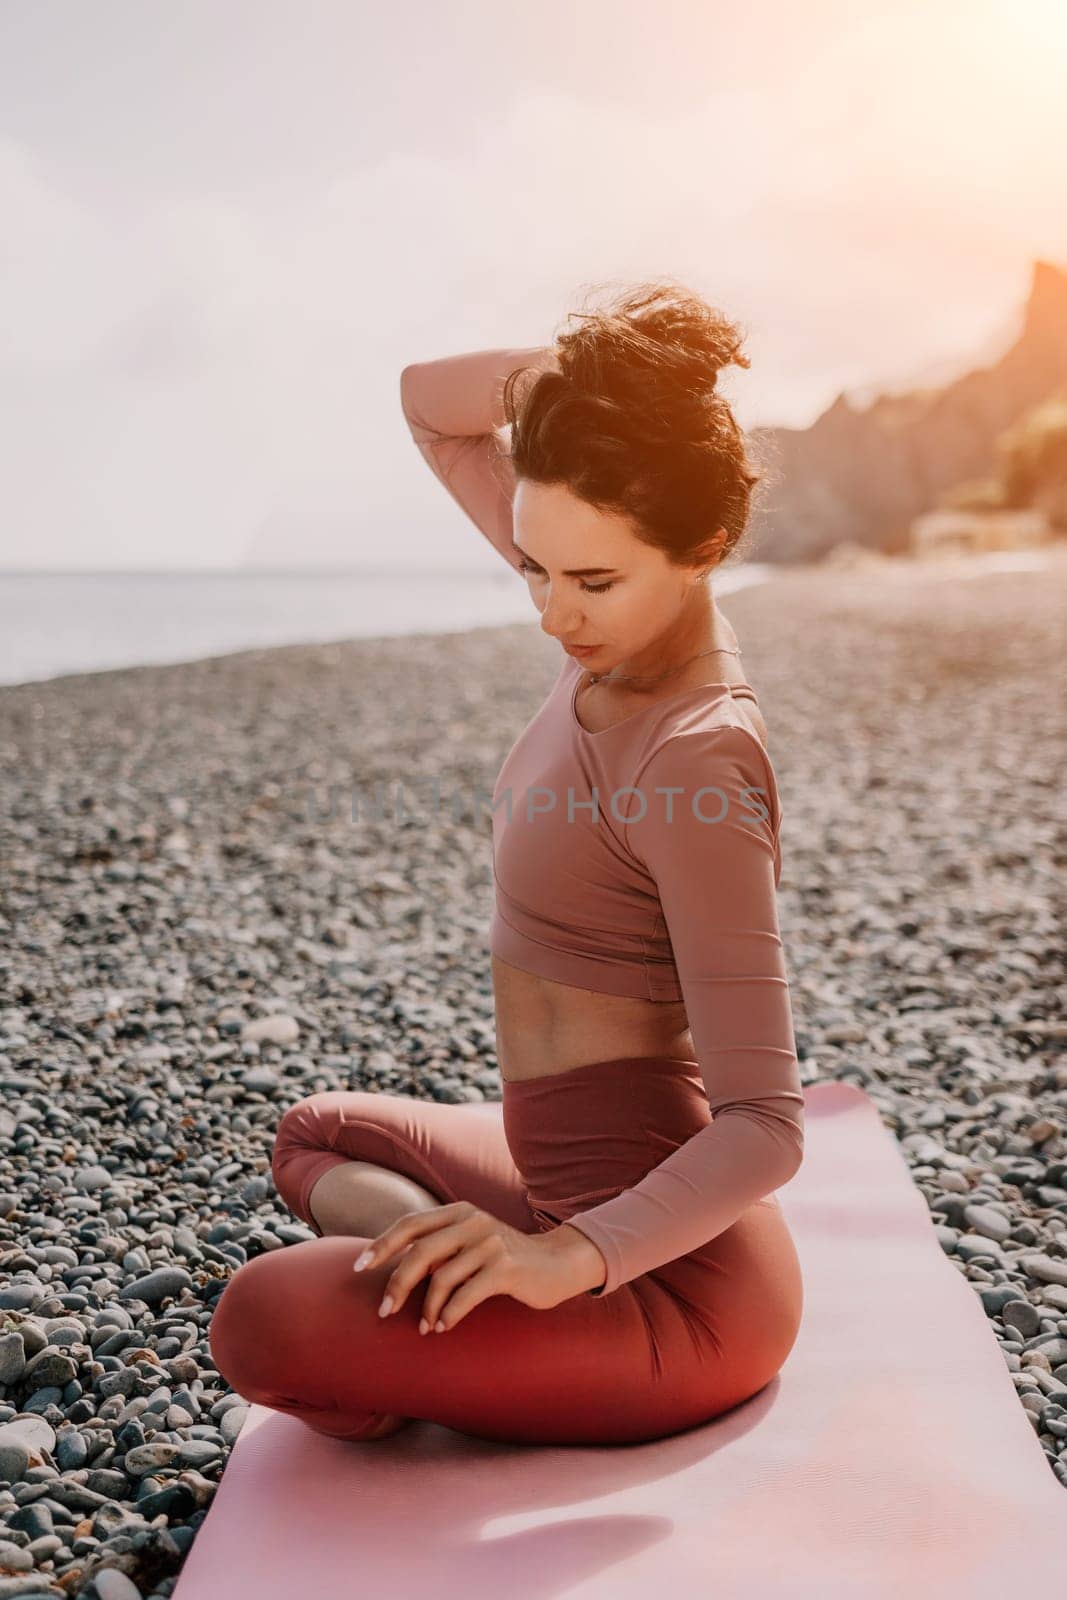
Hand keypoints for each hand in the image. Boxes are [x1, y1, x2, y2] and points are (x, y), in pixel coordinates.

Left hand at [352, 1202, 605, 1332]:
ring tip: (424, 1327)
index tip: (358, 1268)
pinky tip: (444, 1327)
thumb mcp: (470, 1243)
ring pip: (442, 1277)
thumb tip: (393, 1270)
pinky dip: (450, 1314)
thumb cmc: (503, 1260)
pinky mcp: (506, 1268)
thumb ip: (439, 1248)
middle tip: (384, 1311)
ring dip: (427, 1308)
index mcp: (459, 1212)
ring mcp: (490, 1243)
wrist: (555, 1264)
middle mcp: (473, 1221)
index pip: (410, 1223)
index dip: (381, 1245)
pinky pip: (467, 1294)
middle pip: (420, 1250)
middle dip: (397, 1283)